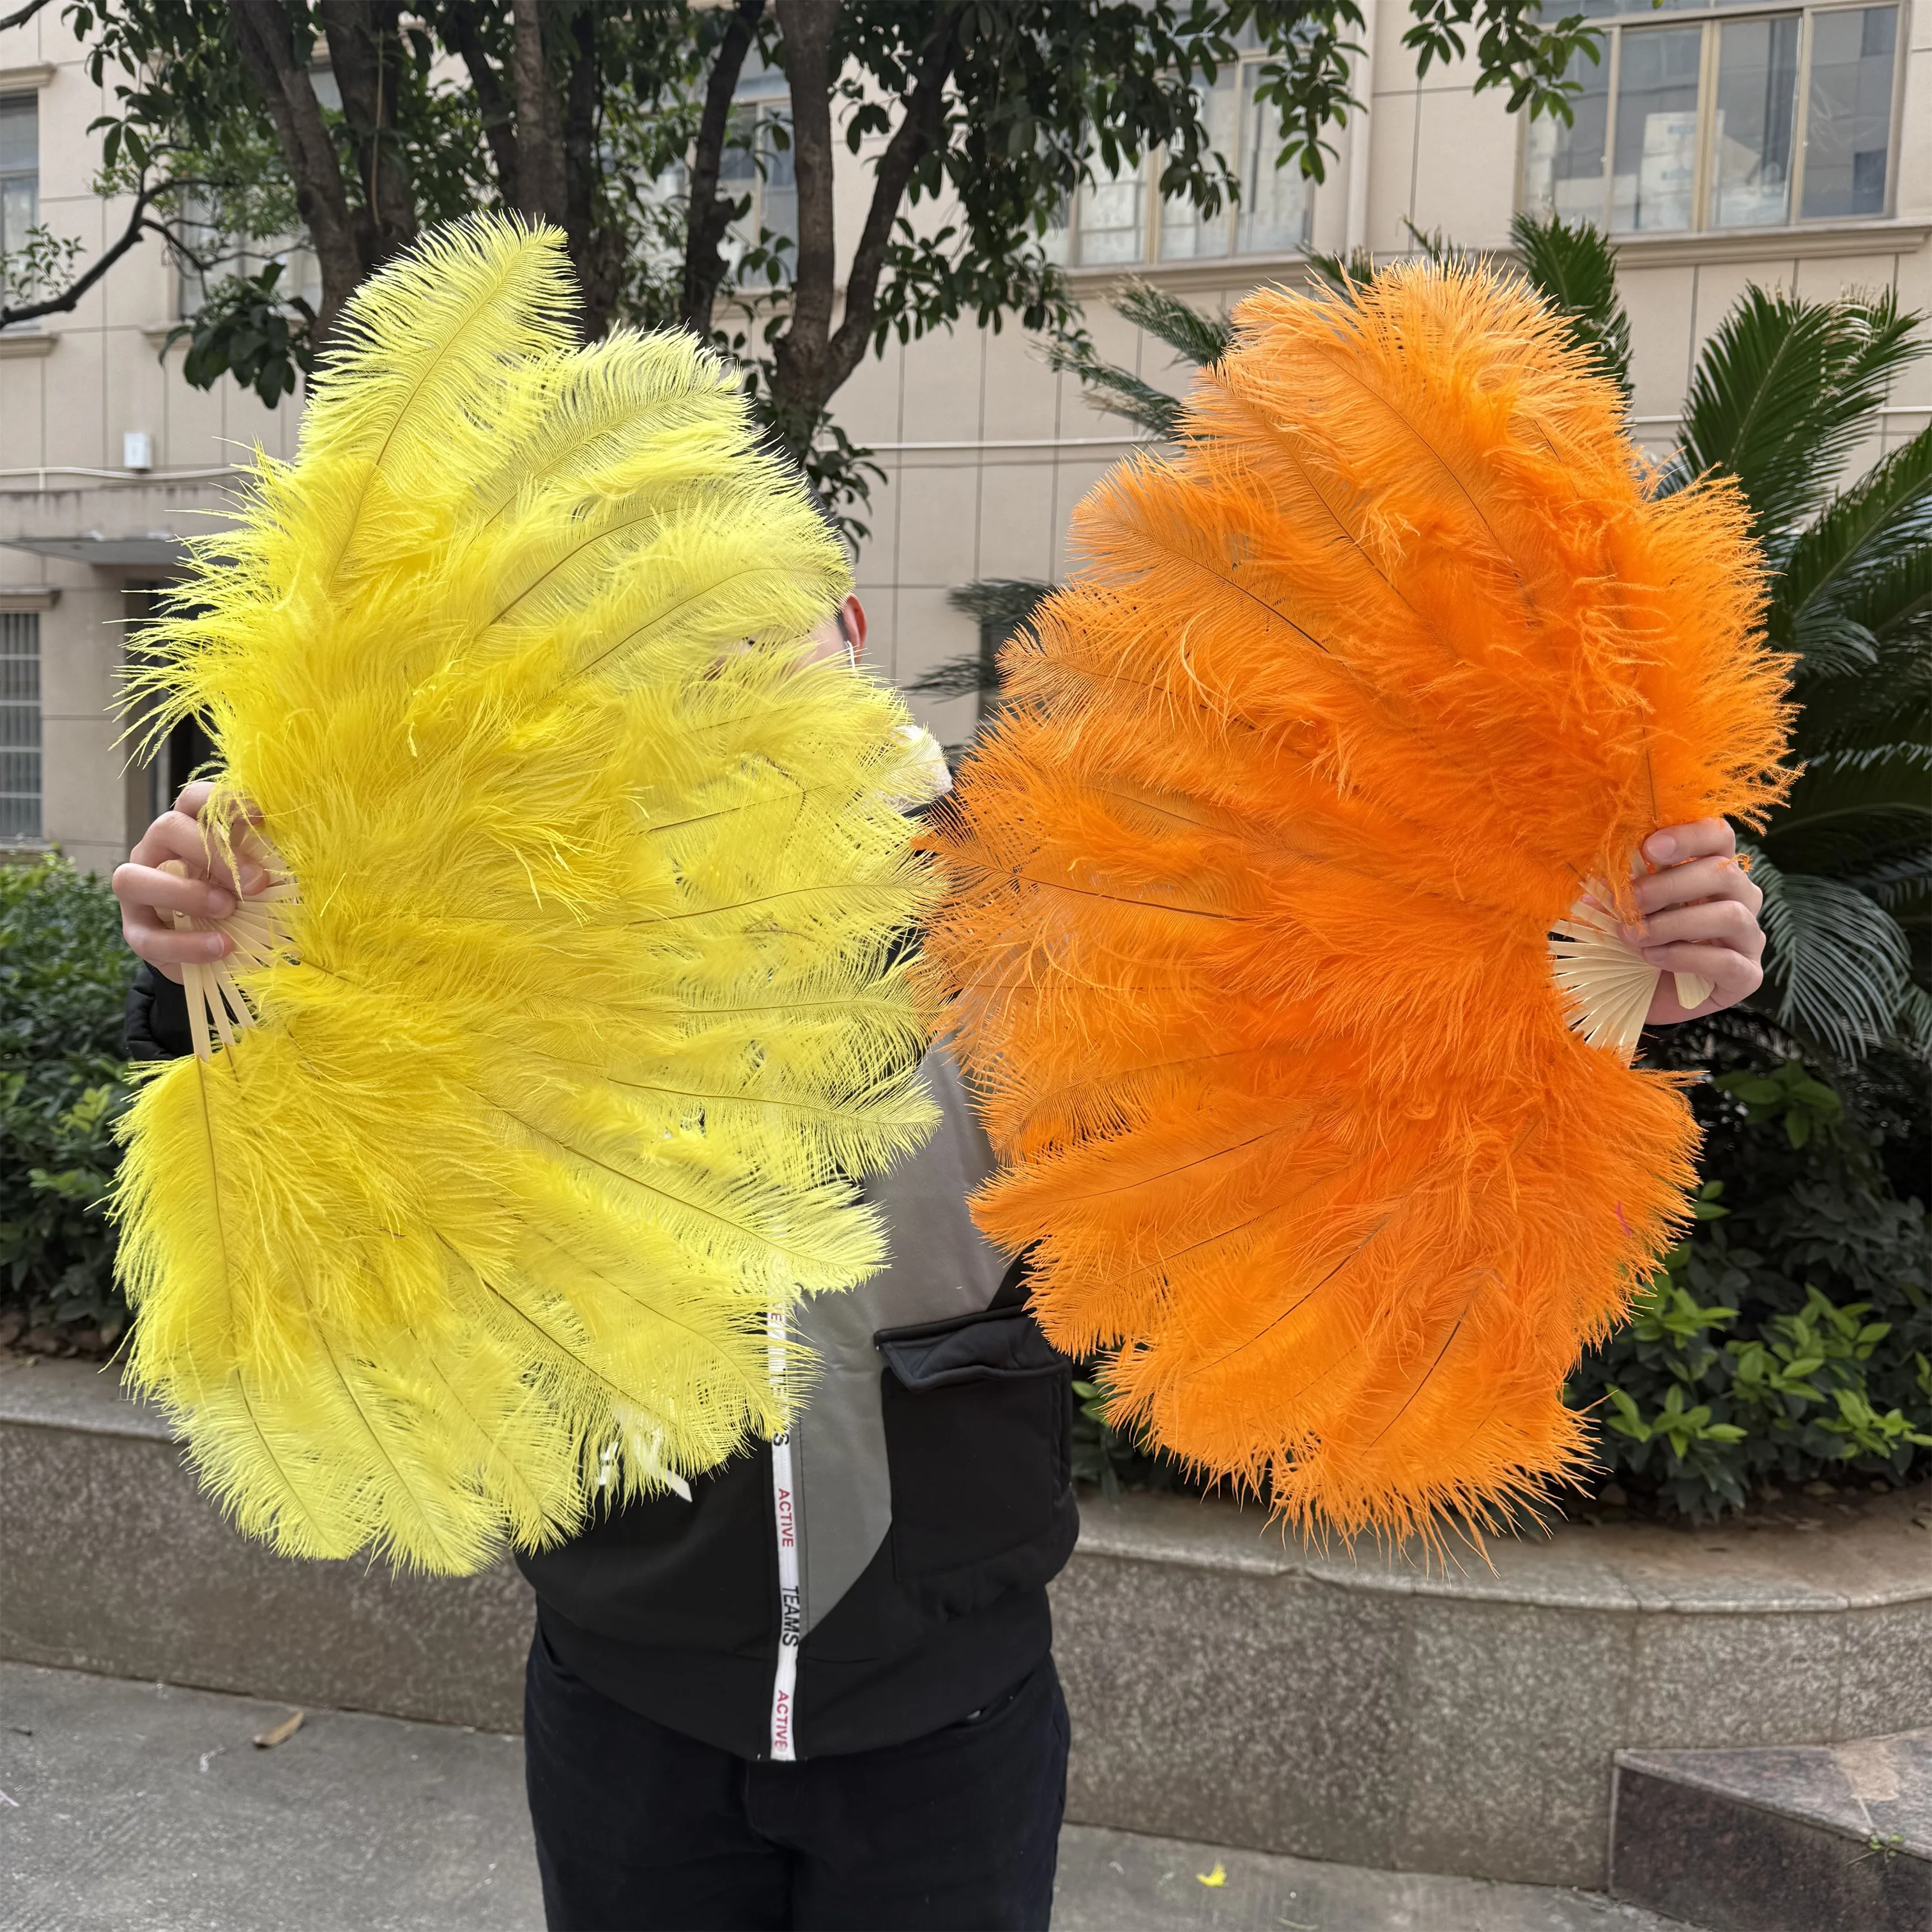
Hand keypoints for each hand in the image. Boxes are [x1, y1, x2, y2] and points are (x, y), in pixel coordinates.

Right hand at [111, 783, 267, 983]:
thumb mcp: (254, 879)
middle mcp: (155, 853)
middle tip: (256, 882)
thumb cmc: (241, 903)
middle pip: (166, 828)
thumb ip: (261, 863)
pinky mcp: (135, 933)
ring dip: (185, 893)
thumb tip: (294, 851)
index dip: (221, 800)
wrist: (219, 951)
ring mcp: (137, 892)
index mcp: (186, 830)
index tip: (260, 815)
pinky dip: (187, 943)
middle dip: (211, 851)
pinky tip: (222, 946)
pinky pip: (148, 937)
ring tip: (228, 909)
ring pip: (133, 878)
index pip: (192, 799)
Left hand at [1624, 818, 1764, 1024]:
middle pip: (1723, 872)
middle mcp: (1740, 898)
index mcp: (1712, 870)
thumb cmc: (1636, 945)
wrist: (1643, 998)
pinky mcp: (1747, 975)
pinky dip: (1685, 957)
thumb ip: (1617, 895)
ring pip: (1729, 915)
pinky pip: (1727, 961)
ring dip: (1673, 923)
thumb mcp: (1622, 913)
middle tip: (1629, 902)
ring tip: (1635, 936)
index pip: (1718, 835)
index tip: (1650, 847)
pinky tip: (1654, 958)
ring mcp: (1748, 937)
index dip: (1689, 835)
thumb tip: (1594, 888)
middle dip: (1669, 885)